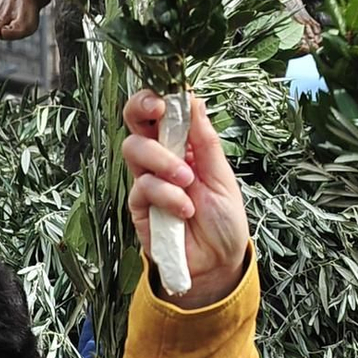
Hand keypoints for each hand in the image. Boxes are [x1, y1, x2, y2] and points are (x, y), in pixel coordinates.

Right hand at [123, 92, 249, 310]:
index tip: (168, 94)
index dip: (158, 96)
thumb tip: (194, 98)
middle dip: (141, 108)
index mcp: (184, 146)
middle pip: (136, 121)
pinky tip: (184, 209)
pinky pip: (143, 187)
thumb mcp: (222, 175)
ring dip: (163, 160)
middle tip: (158, 110)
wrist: (218, 263)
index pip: (162, 112)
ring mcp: (148, 181)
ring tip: (187, 180)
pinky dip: (166, 195)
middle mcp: (161, 159)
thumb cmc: (223, 220)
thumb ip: (205, 140)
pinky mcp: (139, 206)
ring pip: (134, 149)